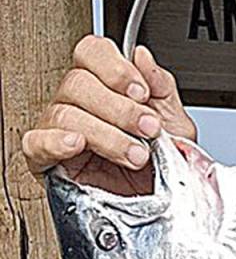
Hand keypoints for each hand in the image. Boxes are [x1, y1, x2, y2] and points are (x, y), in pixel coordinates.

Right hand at [21, 35, 196, 195]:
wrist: (163, 205)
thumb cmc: (164, 165)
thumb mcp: (175, 124)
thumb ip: (162, 88)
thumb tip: (142, 57)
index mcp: (108, 87)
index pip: (92, 53)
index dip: (115, 67)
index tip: (142, 92)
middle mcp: (80, 104)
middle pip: (78, 82)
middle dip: (120, 108)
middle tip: (148, 128)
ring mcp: (61, 130)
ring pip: (65, 114)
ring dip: (106, 134)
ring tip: (136, 154)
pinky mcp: (48, 160)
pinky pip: (36, 142)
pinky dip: (56, 141)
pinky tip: (79, 144)